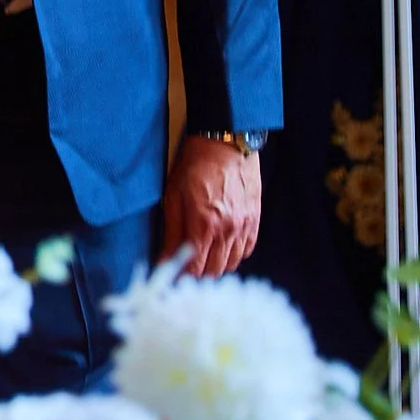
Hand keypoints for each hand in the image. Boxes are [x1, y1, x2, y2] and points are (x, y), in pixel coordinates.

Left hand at [162, 135, 262, 275]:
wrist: (225, 144)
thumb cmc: (193, 166)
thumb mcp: (173, 196)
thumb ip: (171, 232)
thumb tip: (164, 259)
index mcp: (204, 225)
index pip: (195, 268)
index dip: (182, 276)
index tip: (172, 274)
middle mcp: (228, 231)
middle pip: (214, 271)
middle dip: (198, 274)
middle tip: (185, 266)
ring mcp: (244, 226)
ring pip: (231, 264)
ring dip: (215, 266)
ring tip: (202, 257)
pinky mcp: (254, 220)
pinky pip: (246, 250)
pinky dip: (233, 254)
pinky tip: (221, 247)